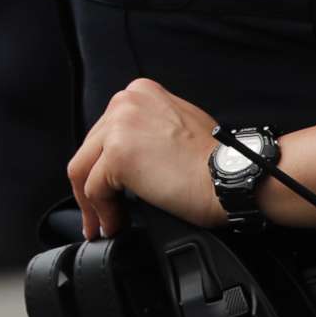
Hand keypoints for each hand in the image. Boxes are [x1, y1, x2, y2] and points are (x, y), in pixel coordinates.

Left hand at [67, 78, 224, 238]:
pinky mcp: (118, 155)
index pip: (105, 130)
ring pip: (83, 169)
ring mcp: (119, 127)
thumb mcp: (180, 124)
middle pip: (89, 149)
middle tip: (101, 214)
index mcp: (140, 92)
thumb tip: (133, 156)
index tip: (109, 188)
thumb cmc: (217, 161)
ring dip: (92, 203)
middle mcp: (125, 102)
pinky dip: (101, 212)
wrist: (232, 176)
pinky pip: (94, 189)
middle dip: (92, 185)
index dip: (103, 164)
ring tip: (104, 224)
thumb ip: (151, 128)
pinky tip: (114, 225)